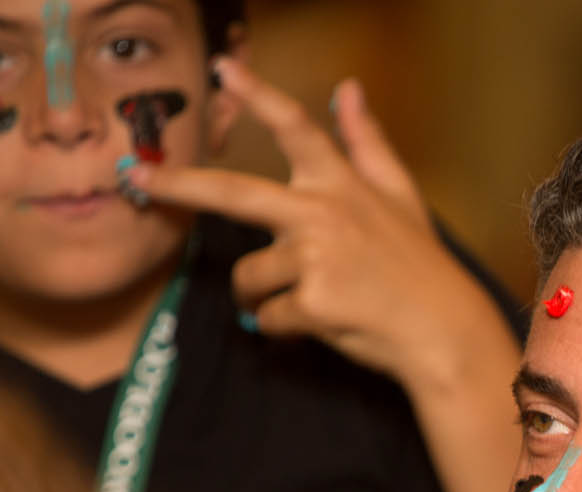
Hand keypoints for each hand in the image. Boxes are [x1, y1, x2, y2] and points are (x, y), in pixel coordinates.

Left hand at [124, 58, 500, 391]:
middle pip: (233, 192)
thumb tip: (348, 88)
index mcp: (342, 184)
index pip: (297, 129)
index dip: (259, 96)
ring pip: (251, 275)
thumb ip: (367, 142)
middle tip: (137, 177)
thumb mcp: (401, 196)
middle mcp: (324, 213)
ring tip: (304, 300)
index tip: (225, 70)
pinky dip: (284, 327)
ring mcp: (316, 258)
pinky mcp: (312, 302)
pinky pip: (269, 316)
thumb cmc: (421, 266)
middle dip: (178, 184)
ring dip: (263, 294)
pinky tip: (320, 323)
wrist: (444, 330)